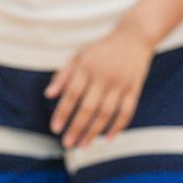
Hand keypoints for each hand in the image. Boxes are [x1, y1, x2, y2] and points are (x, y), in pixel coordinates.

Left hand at [45, 22, 153, 147]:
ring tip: (83, 145)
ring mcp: (120, 83)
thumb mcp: (80, 55)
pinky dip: (118, 126)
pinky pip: (127, 111)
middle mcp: (103, 76)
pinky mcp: (134, 88)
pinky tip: (108, 138)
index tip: (55, 129)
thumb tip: (48, 95)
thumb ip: (63, 75)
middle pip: (88, 107)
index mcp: (87, 67)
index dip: (63, 112)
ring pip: (106, 113)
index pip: (71, 94)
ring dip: (94, 131)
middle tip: (67, 144)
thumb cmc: (102, 49)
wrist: (134, 37)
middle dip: (77, 127)